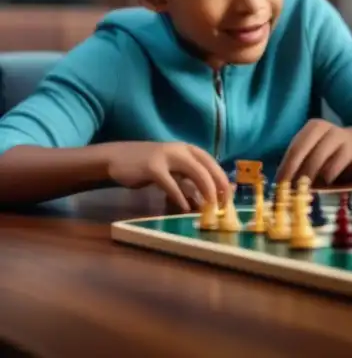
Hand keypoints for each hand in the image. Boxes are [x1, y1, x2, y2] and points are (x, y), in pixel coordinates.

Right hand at [104, 141, 231, 211]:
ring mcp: (167, 157)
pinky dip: (180, 197)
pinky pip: (172, 184)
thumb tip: (208, 194)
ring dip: (205, 191)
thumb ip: (188, 176)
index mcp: (188, 149)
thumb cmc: (148, 165)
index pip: (212, 163)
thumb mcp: (172, 167)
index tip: (229, 195)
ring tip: (210, 207)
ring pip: (195, 173)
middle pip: (207, 168)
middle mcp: (181, 150)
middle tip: (223, 204)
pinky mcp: (153, 168)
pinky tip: (184, 208)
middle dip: (218, 186)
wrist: (116, 157)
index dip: (222, 178)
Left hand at [276, 119, 351, 185]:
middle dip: (294, 172)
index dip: (285, 167)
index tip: (279, 184)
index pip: (294, 148)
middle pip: (302, 151)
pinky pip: (334, 167)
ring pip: (318, 160)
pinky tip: (328, 182)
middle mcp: (325, 128)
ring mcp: (339, 137)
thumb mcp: (316, 151)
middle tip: (290, 190)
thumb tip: (281, 184)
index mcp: (313, 127)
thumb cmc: (333, 151)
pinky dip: (328, 178)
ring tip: (307, 189)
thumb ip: (301, 162)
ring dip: (310, 177)